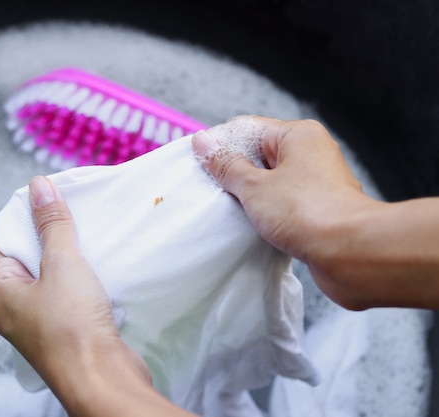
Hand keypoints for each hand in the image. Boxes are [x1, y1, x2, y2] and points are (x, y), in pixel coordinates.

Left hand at [0, 176, 176, 416]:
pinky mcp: (63, 327)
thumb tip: (39, 188)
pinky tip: (98, 262)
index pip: (5, 238)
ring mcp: (37, 319)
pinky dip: (81, 275)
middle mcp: (12, 306)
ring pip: (51, 272)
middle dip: (52, 233)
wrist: (103, 378)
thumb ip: (51, 224)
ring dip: (70, 254)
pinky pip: (67, 290)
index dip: (28, 214)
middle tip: (75, 212)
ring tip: (89, 234)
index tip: (52, 195)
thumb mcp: (62, 263)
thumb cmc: (73, 327)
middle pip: (28, 254)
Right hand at [192, 116, 382, 308]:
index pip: (248, 128)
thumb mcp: (254, 186)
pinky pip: (282, 204)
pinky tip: (250, 226)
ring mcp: (316, 183)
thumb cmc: (307, 212)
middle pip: (258, 155)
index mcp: (298, 135)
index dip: (220, 145)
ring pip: (270, 182)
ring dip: (249, 196)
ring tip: (227, 210)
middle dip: (233, 173)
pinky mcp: (318, 210)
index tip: (198, 163)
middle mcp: (310, 153)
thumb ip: (226, 165)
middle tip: (209, 190)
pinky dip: (265, 213)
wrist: (352, 254)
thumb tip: (203, 142)